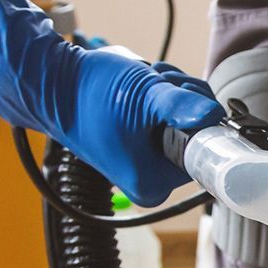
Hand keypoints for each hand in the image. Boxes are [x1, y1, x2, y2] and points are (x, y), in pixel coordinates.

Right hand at [0, 0, 223, 204]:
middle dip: (184, 100)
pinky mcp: (144, 145)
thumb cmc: (91, 93)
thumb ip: (181, 106)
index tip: (173, 99)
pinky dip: (162, 97)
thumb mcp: (144, 94)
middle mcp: (153, 181)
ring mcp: (148, 163)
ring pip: (187, 121)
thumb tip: (215, 114)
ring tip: (142, 85)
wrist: (52, 83)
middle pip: (199, 134)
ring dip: (173, 94)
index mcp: (154, 184)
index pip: (207, 150)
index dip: (198, 118)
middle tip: (155, 86)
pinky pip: (170, 118)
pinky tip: (139, 89)